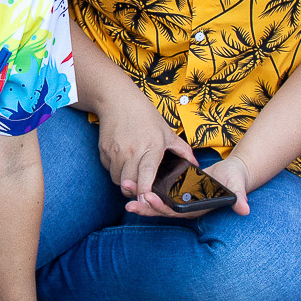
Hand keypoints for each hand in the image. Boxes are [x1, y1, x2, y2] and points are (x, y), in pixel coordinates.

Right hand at [94, 91, 195, 207]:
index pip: (147, 172)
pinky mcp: (104, 151)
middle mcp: (132, 150)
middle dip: (136, 191)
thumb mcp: (167, 131)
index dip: (145, 189)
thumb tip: (195, 164)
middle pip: (130, 183)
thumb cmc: (145, 115)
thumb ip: (182, 150)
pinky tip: (123, 160)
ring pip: (119, 180)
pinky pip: (109, 170)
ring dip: (126, 182)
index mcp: (151, 146)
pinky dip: (116, 171)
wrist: (118, 100)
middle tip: (142, 191)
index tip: (145, 200)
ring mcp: (116, 151)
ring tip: (134, 173)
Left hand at [125, 154, 250, 217]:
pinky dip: (146, 187)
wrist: (233, 175)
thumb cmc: (235, 181)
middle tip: (128, 203)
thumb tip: (244, 209)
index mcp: (197, 209)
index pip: (177, 212)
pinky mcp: (177, 192)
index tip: (150, 200)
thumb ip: (239, 198)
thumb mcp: (238, 188)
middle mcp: (186, 208)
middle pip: (162, 210)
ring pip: (157, 202)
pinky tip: (133, 181)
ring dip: (141, 197)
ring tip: (125, 189)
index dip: (163, 208)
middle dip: (145, 207)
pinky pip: (159, 192)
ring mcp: (180, 201)